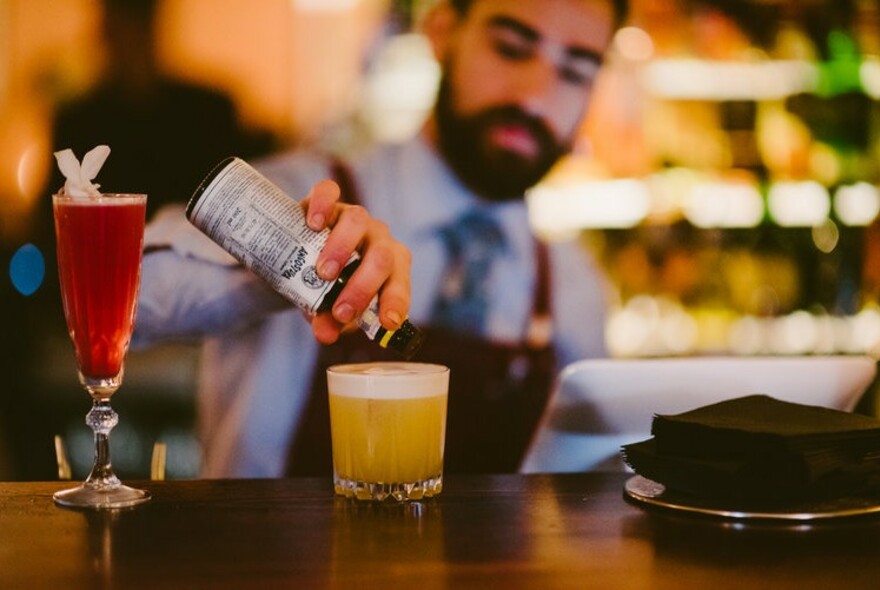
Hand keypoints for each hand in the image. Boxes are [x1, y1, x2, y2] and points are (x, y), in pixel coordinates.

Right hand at [300, 179, 411, 343]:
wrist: (302, 259)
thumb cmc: (327, 287)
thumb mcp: (329, 309)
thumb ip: (330, 321)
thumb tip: (324, 335)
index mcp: (390, 269)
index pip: (400, 283)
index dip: (397, 302)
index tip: (388, 322)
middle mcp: (378, 240)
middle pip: (381, 257)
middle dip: (362, 287)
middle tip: (340, 310)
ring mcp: (355, 218)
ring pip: (357, 222)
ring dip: (341, 249)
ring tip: (322, 273)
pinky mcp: (329, 202)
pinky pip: (329, 192)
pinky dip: (323, 206)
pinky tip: (312, 224)